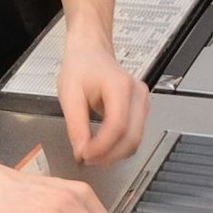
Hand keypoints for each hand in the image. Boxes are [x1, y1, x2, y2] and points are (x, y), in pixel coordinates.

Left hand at [57, 28, 149, 164]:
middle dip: (109, 155)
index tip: (85, 155)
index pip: (118, 125)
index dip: (102, 146)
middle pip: (132, 137)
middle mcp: (137, 94)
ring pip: (136, 140)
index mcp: (120, 86)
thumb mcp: (69, 95)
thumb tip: (81, 152)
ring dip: (115, 154)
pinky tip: (103, 148)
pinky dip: (119, 147)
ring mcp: (142, 102)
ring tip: (92, 155)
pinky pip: (134, 136)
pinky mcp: (141, 110)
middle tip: (87, 160)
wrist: (91, 52)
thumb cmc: (81, 67)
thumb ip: (75, 125)